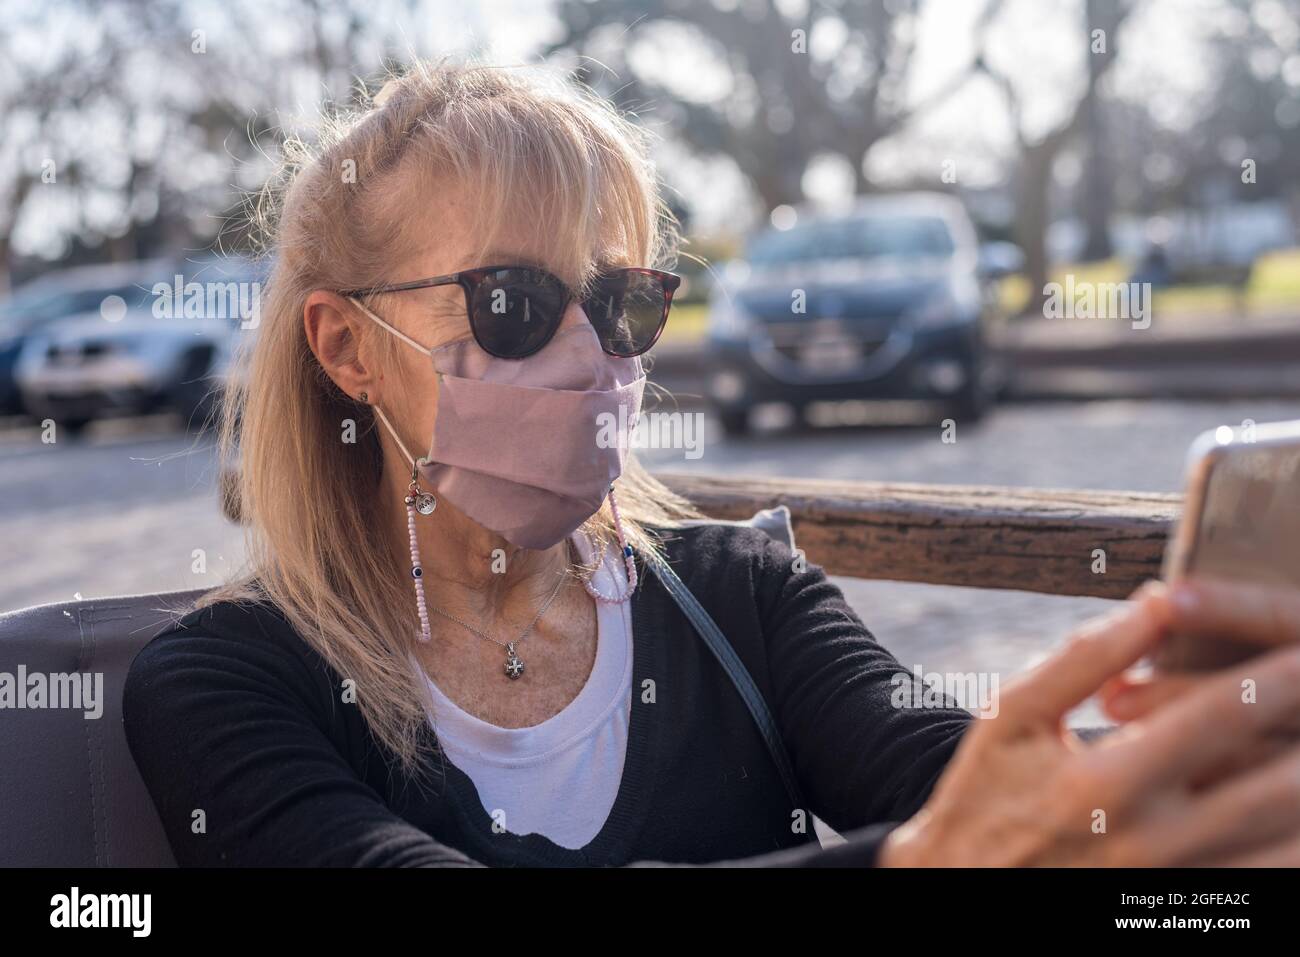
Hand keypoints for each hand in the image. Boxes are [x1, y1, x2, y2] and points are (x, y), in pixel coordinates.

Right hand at [880, 583, 1299, 865]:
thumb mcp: (1012, 715)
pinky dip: (1291, 846)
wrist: (959, 888)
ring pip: (1288, 847)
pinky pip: (1267, 882)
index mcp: (1105, 782)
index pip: (1220, 718)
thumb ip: (1085, 657)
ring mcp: (1172, 889)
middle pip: (1279, 789)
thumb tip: (1156, 600)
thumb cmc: (984, 793)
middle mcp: (1150, 843)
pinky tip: (1290, 810)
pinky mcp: (1181, 915)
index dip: (1276, 677)